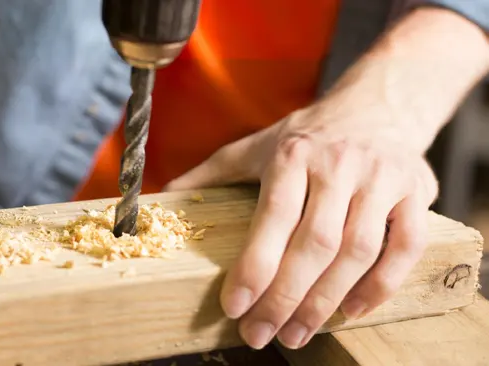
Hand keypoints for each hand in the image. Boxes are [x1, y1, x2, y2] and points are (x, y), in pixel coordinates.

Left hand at [163, 103, 437, 349]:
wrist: (378, 104)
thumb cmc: (310, 134)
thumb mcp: (258, 144)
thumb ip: (214, 171)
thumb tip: (166, 196)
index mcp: (294, 154)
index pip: (273, 217)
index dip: (255, 266)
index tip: (235, 307)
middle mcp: (339, 165)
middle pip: (315, 242)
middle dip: (285, 297)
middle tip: (261, 333)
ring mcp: (382, 178)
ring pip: (358, 250)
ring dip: (327, 300)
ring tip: (297, 333)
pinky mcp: (417, 191)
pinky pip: (406, 246)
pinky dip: (382, 284)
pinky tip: (352, 310)